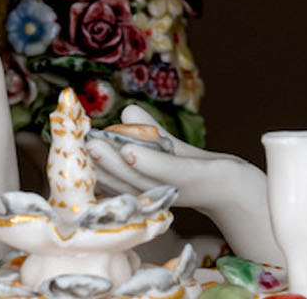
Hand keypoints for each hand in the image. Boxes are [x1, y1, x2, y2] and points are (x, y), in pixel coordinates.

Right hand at [86, 106, 265, 214]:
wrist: (239, 188)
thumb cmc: (200, 170)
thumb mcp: (170, 149)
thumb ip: (148, 133)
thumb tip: (126, 112)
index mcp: (142, 187)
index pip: (109, 178)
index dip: (88, 164)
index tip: (68, 147)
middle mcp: (153, 194)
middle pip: (119, 180)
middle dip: (95, 162)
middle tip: (75, 145)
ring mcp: (173, 190)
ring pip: (138, 177)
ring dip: (115, 162)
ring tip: (96, 145)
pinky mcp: (193, 181)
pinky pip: (168, 172)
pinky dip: (149, 161)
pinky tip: (132, 150)